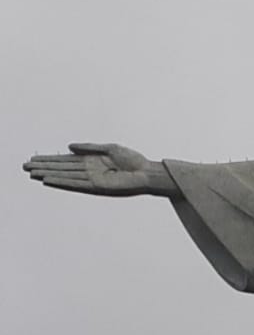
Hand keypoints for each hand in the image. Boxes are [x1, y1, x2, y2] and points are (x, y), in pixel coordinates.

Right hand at [23, 143, 175, 196]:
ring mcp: (92, 179)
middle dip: (44, 167)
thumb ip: (89, 147)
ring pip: (65, 176)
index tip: (34, 160)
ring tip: (32, 174)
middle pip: (62, 168)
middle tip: (24, 167)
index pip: (66, 160)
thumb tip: (68, 147)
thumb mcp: (110, 148)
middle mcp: (89, 171)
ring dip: (48, 175)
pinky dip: (62, 182)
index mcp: (91, 161)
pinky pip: (76, 184)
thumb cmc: (133, 160)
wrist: (147, 172)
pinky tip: (49, 180)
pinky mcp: (97, 187)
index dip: (50, 160)